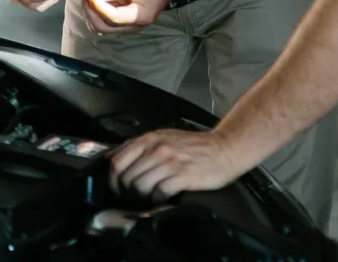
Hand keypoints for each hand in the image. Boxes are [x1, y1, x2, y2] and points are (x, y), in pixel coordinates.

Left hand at [82, 0, 185, 32]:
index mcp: (141, 16)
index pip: (112, 17)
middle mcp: (134, 25)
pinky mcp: (122, 20)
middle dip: (90, 8)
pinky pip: (103, 19)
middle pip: (102, 25)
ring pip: (100, 25)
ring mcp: (127, 24)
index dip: (97, 5)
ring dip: (90, 9)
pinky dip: (95, 8)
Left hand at [108, 128, 242, 202]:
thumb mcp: (165, 137)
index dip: (112, 179)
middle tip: (134, 196)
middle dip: (127, 191)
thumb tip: (117, 160)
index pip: (116, 160)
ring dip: (142, 197)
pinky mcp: (183, 176)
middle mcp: (157, 148)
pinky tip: (163, 198)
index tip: (117, 188)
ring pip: (139, 186)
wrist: (225, 148)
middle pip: (126, 177)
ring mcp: (170, 162)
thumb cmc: (195, 146)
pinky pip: (159, 193)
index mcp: (150, 138)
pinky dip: (157, 200)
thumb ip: (142, 147)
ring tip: (149, 197)